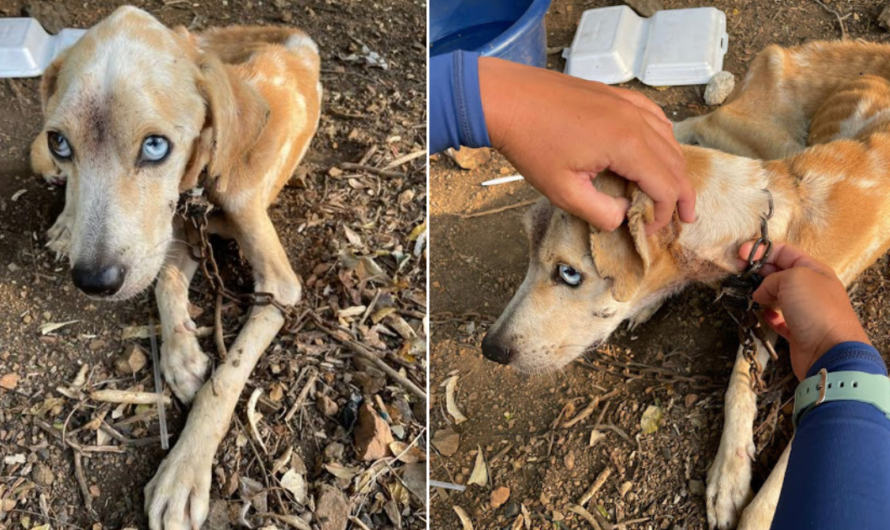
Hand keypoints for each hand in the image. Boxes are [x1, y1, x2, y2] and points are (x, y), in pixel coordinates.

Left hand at [478, 57, 693, 233]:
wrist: (508, 100)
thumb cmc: (531, 144)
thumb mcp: (563, 191)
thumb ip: (600, 212)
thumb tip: (624, 216)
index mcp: (628, 144)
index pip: (665, 186)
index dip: (664, 214)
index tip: (650, 230)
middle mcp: (636, 120)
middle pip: (674, 163)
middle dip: (680, 194)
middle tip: (683, 218)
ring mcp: (628, 103)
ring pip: (669, 139)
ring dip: (673, 168)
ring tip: (671, 191)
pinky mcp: (617, 96)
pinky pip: (654, 117)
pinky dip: (662, 139)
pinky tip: (656, 150)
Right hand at [739, 242, 869, 379]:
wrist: (830, 351)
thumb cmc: (816, 310)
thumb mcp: (793, 278)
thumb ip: (772, 278)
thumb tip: (761, 292)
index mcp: (813, 270)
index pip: (784, 252)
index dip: (761, 250)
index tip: (741, 255)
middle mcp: (810, 288)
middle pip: (779, 272)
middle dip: (759, 270)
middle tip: (740, 273)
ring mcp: (804, 310)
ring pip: (778, 296)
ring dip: (762, 293)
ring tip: (751, 295)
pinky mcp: (797, 331)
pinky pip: (779, 319)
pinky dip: (769, 316)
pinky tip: (763, 315)